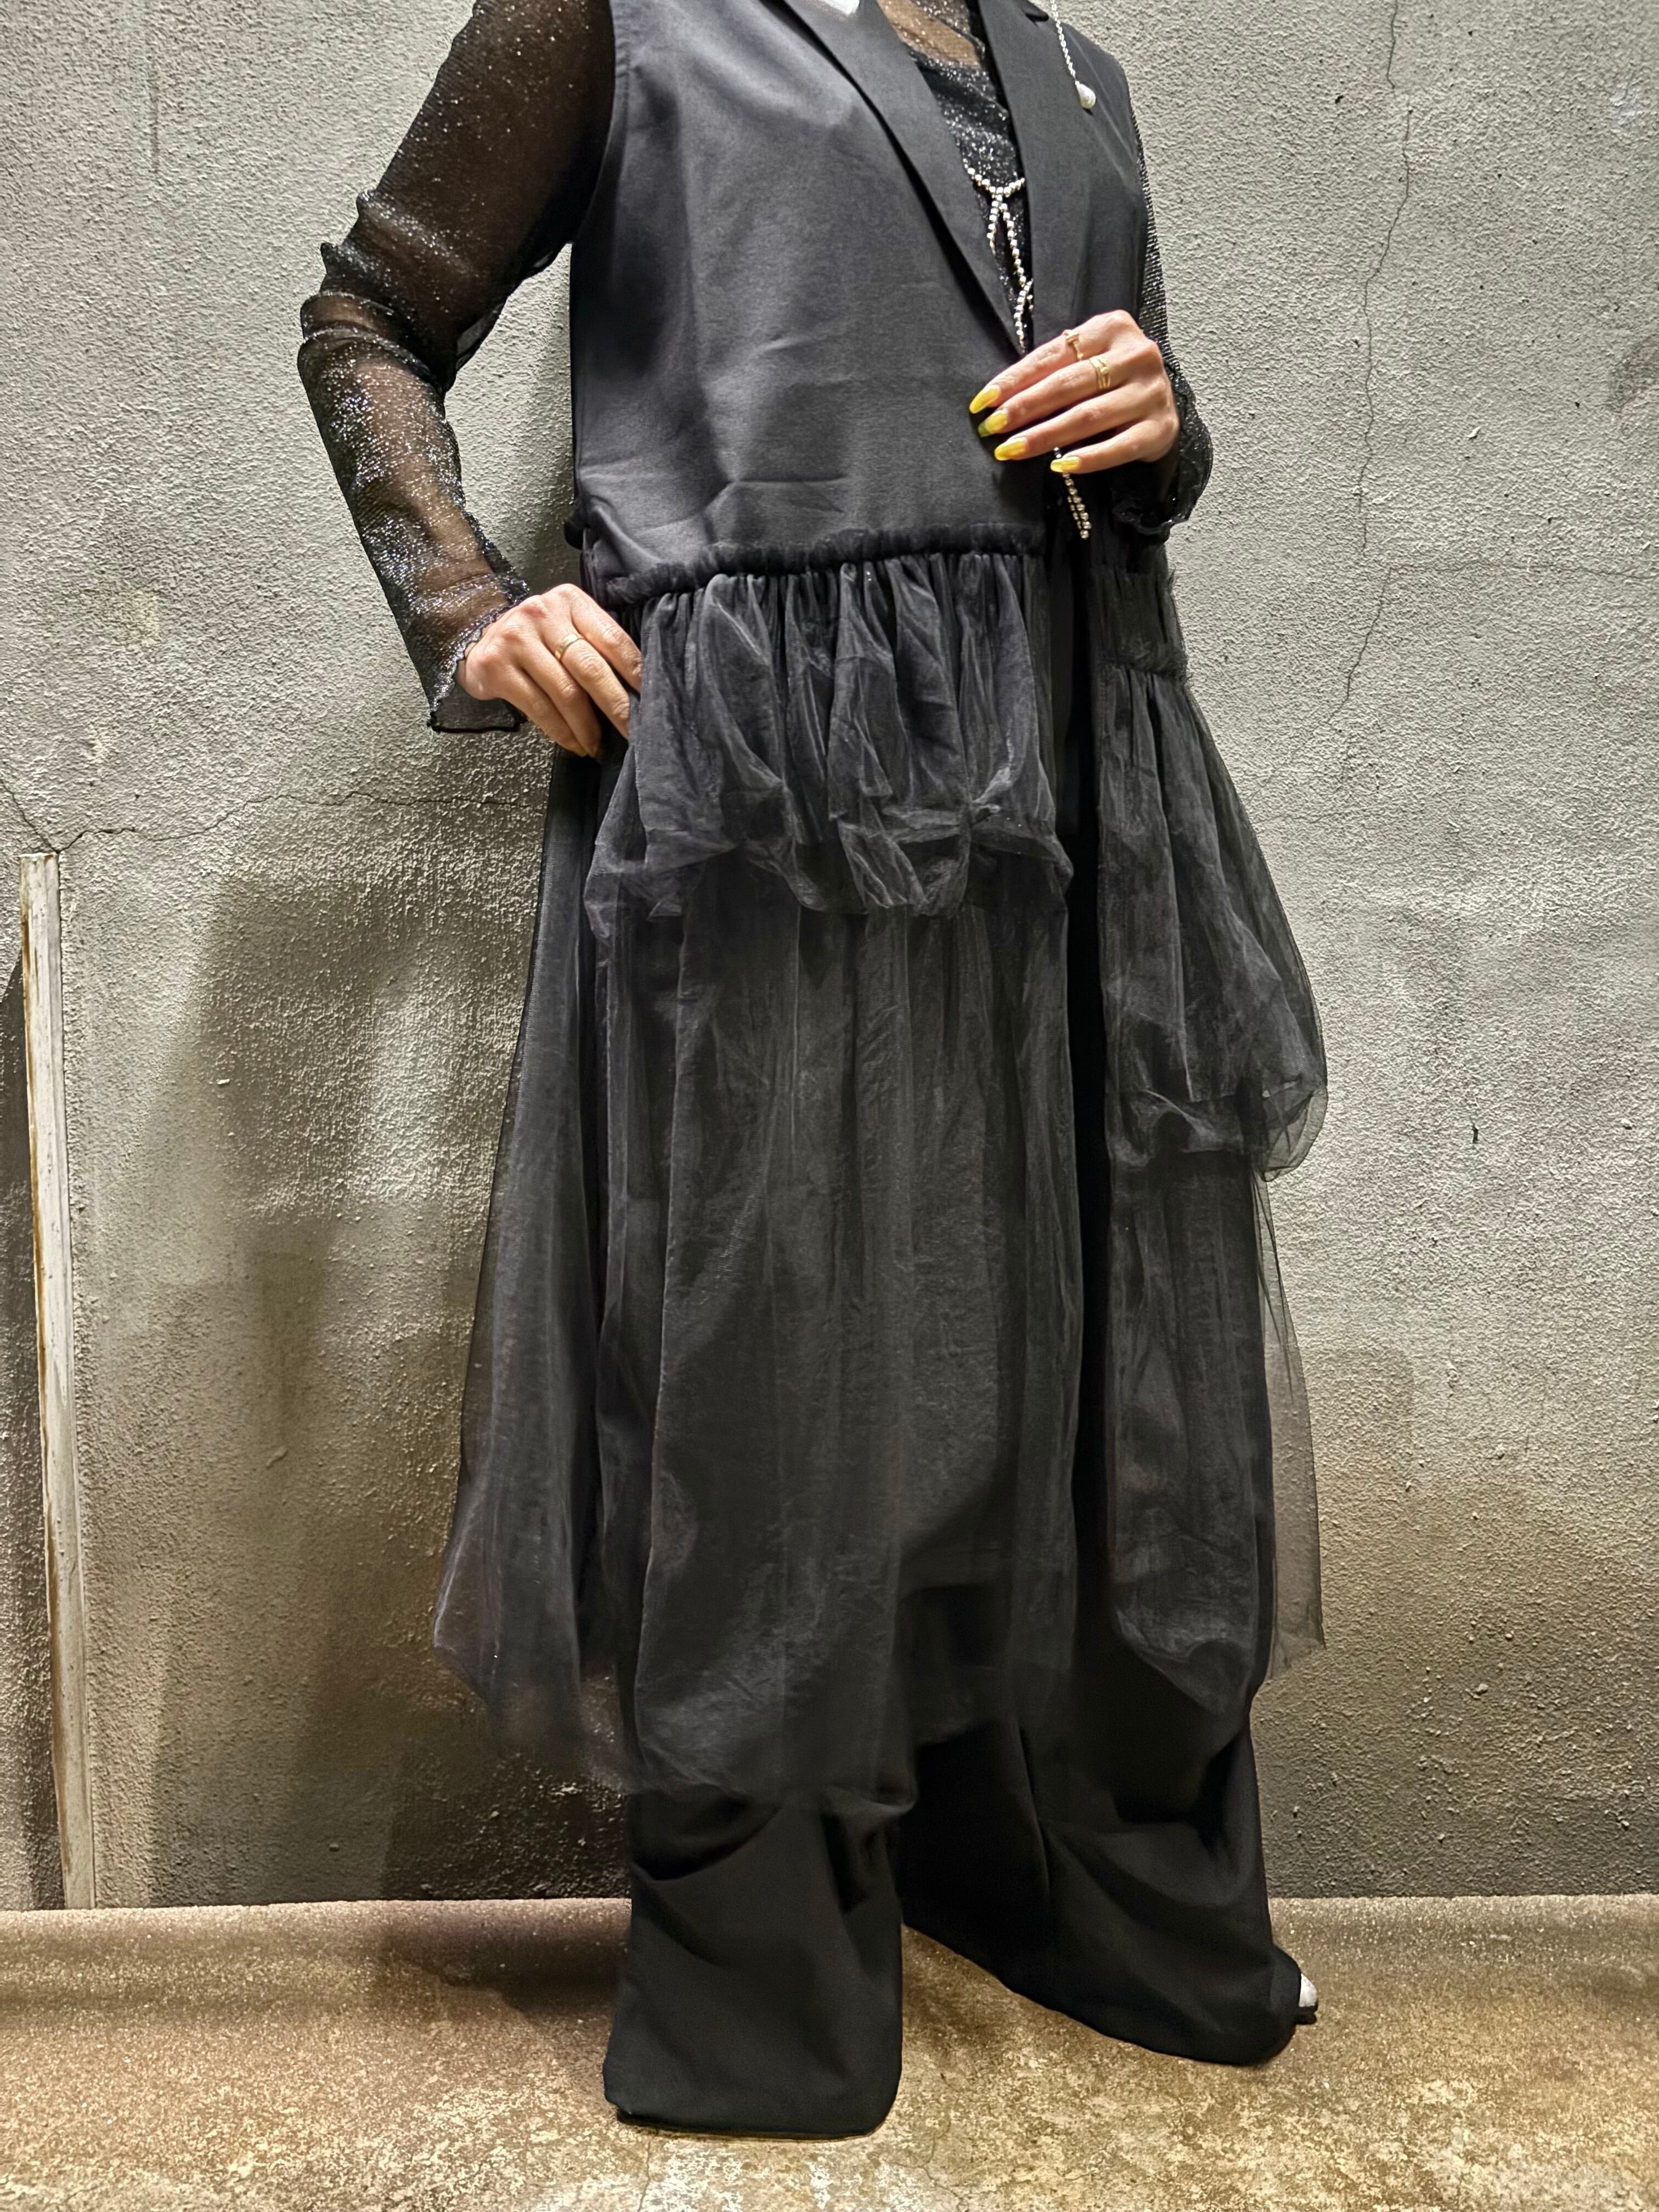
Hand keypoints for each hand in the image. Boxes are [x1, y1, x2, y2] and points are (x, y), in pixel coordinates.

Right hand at [459, 582, 641, 757]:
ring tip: (598, 745)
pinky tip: (574, 743)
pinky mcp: (497, 666)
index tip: (651, 699)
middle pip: (590, 667)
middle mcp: (543, 613)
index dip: (635, 673)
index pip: (612, 639)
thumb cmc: (536, 638)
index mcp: (570, 601)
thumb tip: (638, 691)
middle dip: (616, 706)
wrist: (479, 638)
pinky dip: (561, 732)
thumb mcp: (567, 626)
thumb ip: (596, 645)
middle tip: (633, 732)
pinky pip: (539, 707)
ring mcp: (517, 639)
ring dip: (587, 726)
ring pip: (565, 692)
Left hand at [969, 311, 1178, 477]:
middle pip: (1068, 385)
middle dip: (1025, 408)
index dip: (1015, 380)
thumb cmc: (1112, 382)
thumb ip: (1053, 371)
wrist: (1161, 405)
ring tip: (1012, 450)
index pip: (1053, 355)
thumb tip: (999, 402)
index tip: (984, 402)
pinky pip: (1118, 448)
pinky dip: (1088, 459)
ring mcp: (1151, 392)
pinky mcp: (1160, 428)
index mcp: (1111, 328)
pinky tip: (1061, 467)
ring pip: (1089, 416)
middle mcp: (1136, 355)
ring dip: (1045, 436)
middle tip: (993, 428)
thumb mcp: (1085, 362)